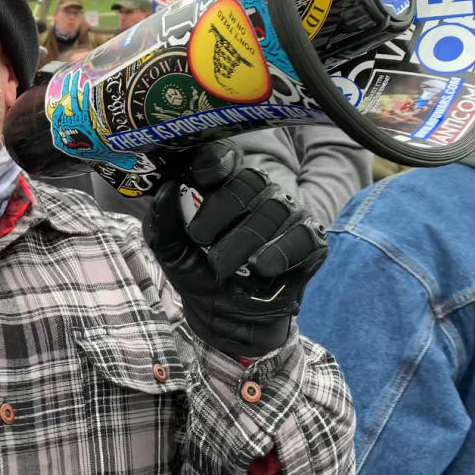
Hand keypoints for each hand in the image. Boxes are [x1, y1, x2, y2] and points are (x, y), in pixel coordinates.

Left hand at [143, 140, 327, 356]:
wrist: (225, 318)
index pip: (223, 157)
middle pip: (249, 181)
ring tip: (224, 267)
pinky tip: (261, 268)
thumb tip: (167, 188)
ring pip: (275, 208)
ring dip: (244, 240)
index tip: (199, 179)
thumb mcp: (169, 251)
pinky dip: (279, 252)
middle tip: (201, 242)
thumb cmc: (198, 274)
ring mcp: (288, 214)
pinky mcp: (312, 240)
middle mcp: (259, 193)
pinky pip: (303, 234)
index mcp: (223, 186)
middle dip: (222, 211)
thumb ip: (163, 220)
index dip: (213, 162)